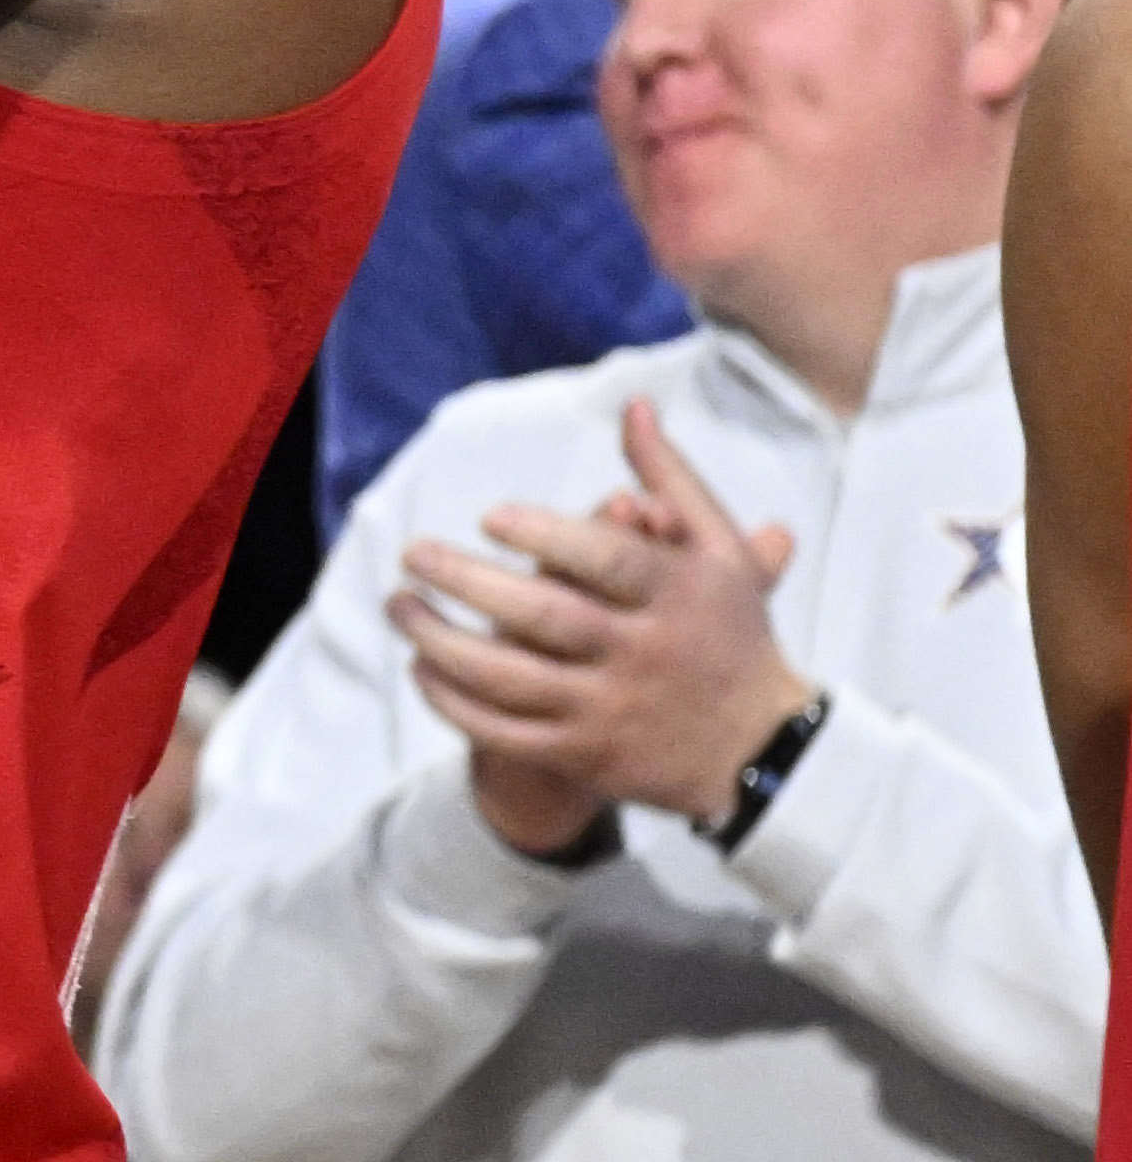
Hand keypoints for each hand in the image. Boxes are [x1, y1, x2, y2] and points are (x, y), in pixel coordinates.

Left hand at [397, 394, 812, 857]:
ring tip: (398, 604)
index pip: (609, 563)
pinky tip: (420, 668)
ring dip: (443, 642)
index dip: (548, 537)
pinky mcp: (590, 757)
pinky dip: (456, 703)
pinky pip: (508, 733)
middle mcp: (644, 655)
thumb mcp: (719, 552)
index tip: (488, 515)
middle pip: (547, 619)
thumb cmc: (728, 630)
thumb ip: (670, 478)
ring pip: (513, 679)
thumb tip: (633, 404)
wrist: (763, 751)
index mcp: (678, 598)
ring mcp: (613, 711)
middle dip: (470, 584)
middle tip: (413, 552)